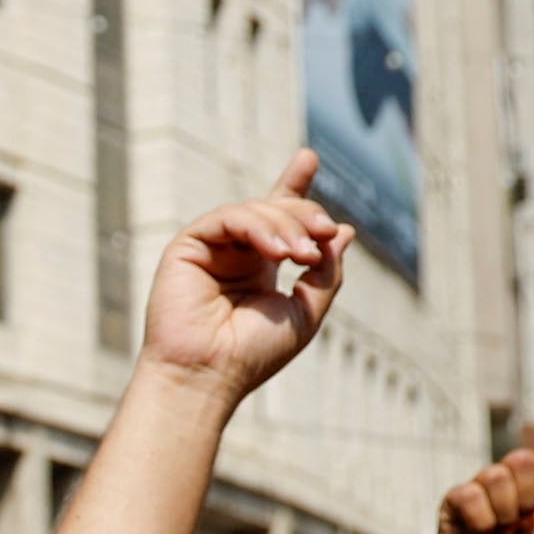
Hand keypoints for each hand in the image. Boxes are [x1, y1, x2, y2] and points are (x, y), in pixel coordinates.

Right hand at [141, 151, 351, 403]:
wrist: (209, 375)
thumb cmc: (252, 355)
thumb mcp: (305, 313)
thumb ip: (326, 274)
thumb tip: (344, 231)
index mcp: (259, 268)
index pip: (278, 218)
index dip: (293, 186)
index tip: (308, 158)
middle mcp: (235, 253)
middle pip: (275, 209)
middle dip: (306, 216)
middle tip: (325, 235)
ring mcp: (211, 247)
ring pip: (256, 211)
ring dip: (288, 226)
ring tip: (303, 255)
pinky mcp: (189, 246)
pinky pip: (228, 217)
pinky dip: (258, 227)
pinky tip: (278, 252)